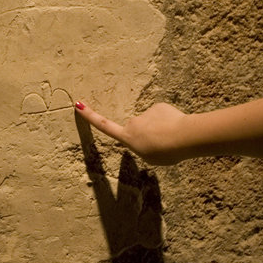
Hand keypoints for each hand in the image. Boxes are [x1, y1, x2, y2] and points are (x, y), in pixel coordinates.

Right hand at [75, 101, 190, 164]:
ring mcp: (145, 113)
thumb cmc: (166, 152)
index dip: (90, 117)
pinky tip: (177, 127)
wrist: (184, 136)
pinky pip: (162, 115)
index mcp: (128, 137)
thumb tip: (145, 134)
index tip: (78, 105)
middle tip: (162, 146)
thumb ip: (142, 146)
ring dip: (160, 129)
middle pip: (138, 128)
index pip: (104, 126)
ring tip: (172, 138)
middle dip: (148, 135)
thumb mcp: (150, 158)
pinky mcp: (159, 106)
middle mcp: (133, 123)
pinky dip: (169, 121)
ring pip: (152, 122)